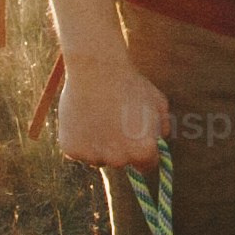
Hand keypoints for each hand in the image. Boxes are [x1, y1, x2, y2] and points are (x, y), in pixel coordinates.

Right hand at [56, 54, 168, 169]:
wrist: (96, 69)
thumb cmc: (130, 83)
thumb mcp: (158, 103)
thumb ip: (162, 127)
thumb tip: (159, 143)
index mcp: (143, 151)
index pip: (146, 165)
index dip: (143, 151)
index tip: (136, 139)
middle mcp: (119, 160)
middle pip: (121, 162)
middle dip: (120, 147)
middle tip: (114, 120)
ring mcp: (93, 157)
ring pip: (98, 157)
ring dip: (99, 144)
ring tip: (98, 115)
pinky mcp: (72, 150)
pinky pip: (78, 151)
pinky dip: (79, 139)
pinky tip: (83, 118)